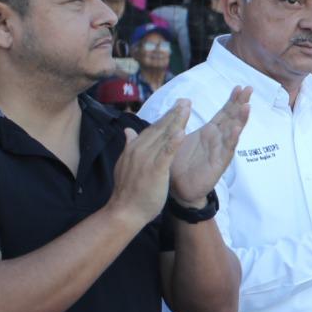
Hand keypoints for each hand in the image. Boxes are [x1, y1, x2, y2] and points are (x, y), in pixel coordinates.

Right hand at [109, 102, 190, 225]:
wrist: (124, 211)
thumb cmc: (129, 191)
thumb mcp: (126, 164)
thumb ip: (130, 146)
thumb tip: (127, 130)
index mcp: (135, 148)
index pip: (153, 128)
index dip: (166, 117)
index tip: (178, 105)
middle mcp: (140, 149)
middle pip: (159, 128)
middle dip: (174, 113)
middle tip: (187, 100)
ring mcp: (146, 159)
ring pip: (163, 136)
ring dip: (176, 120)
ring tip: (187, 107)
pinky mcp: (154, 170)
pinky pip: (166, 153)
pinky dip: (173, 142)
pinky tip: (182, 132)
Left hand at [170, 86, 250, 205]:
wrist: (178, 188)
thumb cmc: (180, 163)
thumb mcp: (179, 136)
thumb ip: (182, 120)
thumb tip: (182, 101)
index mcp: (209, 132)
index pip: (224, 113)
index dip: (232, 100)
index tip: (240, 87)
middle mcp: (218, 139)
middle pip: (232, 118)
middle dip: (240, 104)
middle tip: (249, 89)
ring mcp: (220, 151)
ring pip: (233, 133)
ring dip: (240, 120)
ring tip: (247, 107)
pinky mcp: (218, 164)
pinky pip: (226, 150)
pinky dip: (232, 140)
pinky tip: (237, 130)